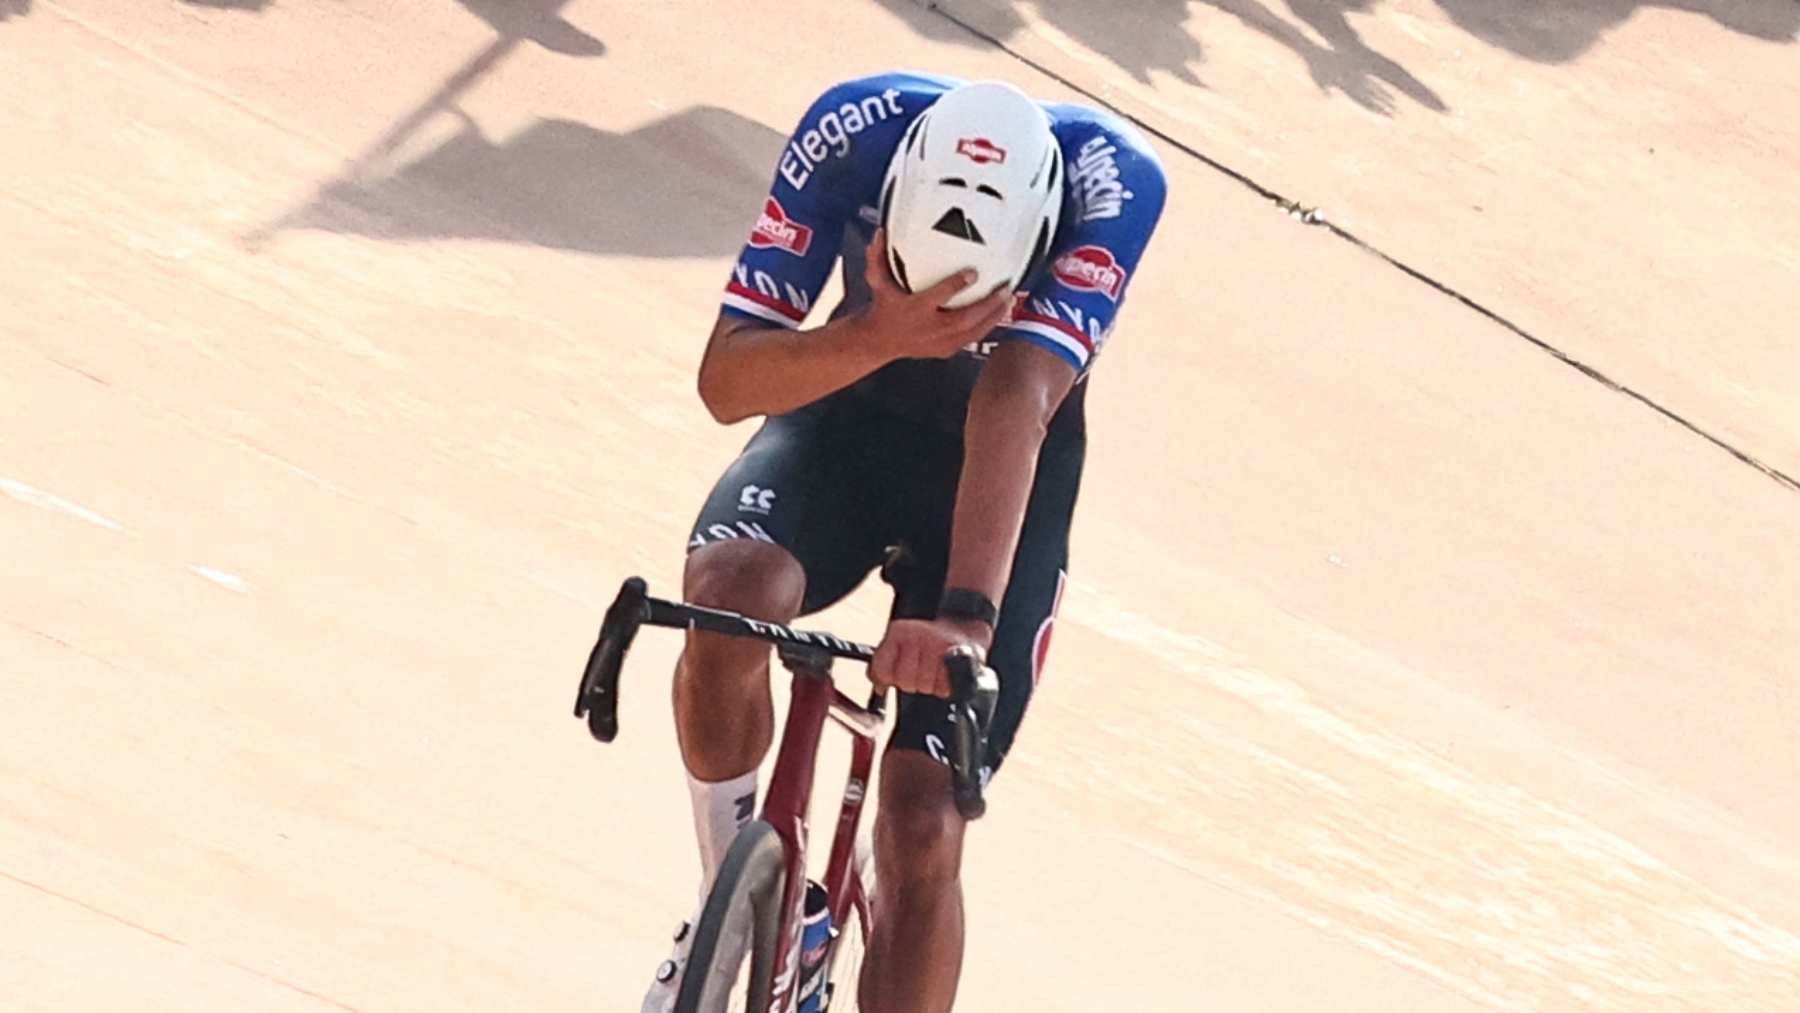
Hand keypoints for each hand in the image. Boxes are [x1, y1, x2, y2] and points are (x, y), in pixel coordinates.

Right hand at [859, 230, 1013, 360]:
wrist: (879, 341)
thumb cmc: (884, 308)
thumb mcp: (877, 281)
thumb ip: (878, 257)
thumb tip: (880, 233)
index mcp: (915, 308)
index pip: (937, 296)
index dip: (956, 285)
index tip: (973, 273)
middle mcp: (929, 327)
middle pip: (964, 318)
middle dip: (987, 304)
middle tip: (1004, 288)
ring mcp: (939, 341)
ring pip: (972, 331)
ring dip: (994, 315)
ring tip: (1008, 299)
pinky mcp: (946, 349)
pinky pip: (971, 338)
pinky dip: (987, 326)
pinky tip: (999, 314)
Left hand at [870, 617, 993, 697]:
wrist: (961, 629)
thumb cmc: (925, 643)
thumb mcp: (898, 647)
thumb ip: (882, 666)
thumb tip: (879, 688)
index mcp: (899, 631)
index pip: (883, 669)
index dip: (888, 680)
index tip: (894, 678)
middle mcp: (918, 634)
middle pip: (905, 681)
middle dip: (912, 684)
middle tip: (920, 674)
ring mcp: (939, 643)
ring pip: (925, 685)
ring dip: (930, 686)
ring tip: (934, 674)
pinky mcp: (958, 654)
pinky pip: (945, 685)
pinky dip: (945, 687)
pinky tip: (945, 677)